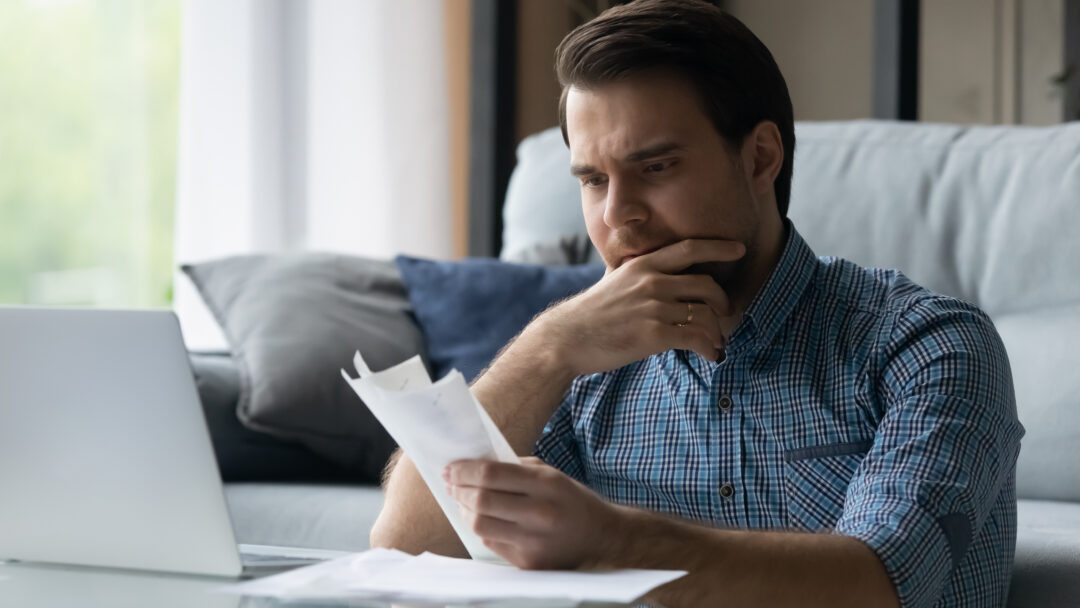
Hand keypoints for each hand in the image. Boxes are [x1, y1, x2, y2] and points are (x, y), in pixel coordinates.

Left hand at [443, 457, 622, 569]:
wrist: (602, 537)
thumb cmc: (573, 500)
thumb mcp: (551, 475)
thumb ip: (516, 468)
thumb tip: (476, 465)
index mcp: (546, 484)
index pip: (491, 474)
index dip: (464, 470)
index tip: (450, 468)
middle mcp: (540, 513)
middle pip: (481, 501)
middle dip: (458, 489)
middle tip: (451, 483)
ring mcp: (533, 542)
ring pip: (480, 525)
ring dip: (464, 510)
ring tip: (463, 500)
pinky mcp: (528, 562)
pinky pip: (491, 543)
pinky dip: (482, 528)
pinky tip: (482, 518)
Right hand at [533, 239, 744, 375]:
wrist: (567, 339)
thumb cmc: (590, 314)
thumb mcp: (613, 281)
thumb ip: (636, 274)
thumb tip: (652, 271)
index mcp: (643, 266)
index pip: (689, 248)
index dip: (718, 247)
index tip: (739, 249)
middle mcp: (651, 282)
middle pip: (707, 285)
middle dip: (723, 302)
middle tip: (725, 315)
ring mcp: (654, 308)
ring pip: (705, 315)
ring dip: (718, 332)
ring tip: (716, 343)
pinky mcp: (654, 334)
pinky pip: (697, 338)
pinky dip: (710, 348)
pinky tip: (710, 356)